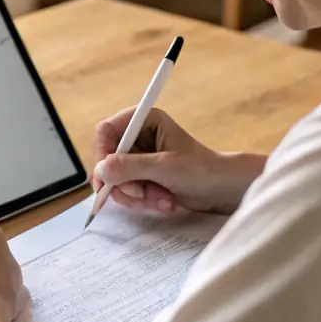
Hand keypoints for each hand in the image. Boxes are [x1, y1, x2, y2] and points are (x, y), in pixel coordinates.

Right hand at [92, 107, 265, 215]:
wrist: (221, 189)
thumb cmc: (200, 169)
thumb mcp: (164, 167)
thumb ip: (130, 167)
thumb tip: (100, 170)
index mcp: (143, 120)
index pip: (105, 131)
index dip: (102, 153)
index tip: (106, 178)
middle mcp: (137, 136)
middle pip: (106, 158)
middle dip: (123, 182)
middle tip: (140, 194)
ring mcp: (138, 158)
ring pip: (115, 179)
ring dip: (136, 195)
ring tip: (162, 199)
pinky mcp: (140, 176)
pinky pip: (125, 190)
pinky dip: (142, 201)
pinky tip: (164, 201)